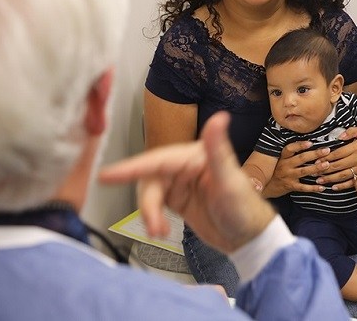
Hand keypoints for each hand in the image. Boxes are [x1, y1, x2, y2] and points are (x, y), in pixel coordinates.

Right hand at [99, 111, 275, 252]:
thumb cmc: (245, 207)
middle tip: (153, 225)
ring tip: (159, 231)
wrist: (249, 238)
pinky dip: (152, 218)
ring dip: (149, 213)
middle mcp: (186, 165)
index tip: (107, 175)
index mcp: (196, 155)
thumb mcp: (230, 181)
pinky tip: (159, 230)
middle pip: (150, 178)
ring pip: (150, 192)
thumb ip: (219, 150)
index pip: (159, 160)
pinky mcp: (177, 199)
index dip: (132, 167)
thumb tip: (219, 118)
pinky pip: (154, 204)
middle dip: (146, 203)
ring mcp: (180, 182)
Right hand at [261, 141, 330, 197]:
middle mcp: (285, 165)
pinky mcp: (291, 186)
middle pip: (301, 158)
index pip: (290, 148)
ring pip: (303, 171)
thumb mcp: (282, 159)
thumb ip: (293, 153)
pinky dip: (313, 188)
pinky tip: (322, 187)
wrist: (268, 186)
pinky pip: (303, 187)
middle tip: (326, 150)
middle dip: (315, 154)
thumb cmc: (279, 169)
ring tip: (327, 165)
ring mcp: (288, 176)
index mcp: (283, 157)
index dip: (300, 145)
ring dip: (316, 168)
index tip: (311, 142)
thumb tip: (310, 143)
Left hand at [315, 127, 356, 190]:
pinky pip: (353, 182)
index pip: (338, 154)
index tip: (317, 160)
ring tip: (320, 180)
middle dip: (324, 169)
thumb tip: (340, 136)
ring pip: (343, 175)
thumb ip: (351, 132)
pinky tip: (334, 187)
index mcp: (356, 147)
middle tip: (314, 172)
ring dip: (330, 179)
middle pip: (338, 165)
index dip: (326, 158)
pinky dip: (343, 186)